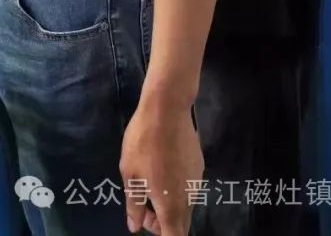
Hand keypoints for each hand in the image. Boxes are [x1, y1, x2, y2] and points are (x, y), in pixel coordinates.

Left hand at [120, 97, 200, 233]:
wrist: (167, 107)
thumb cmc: (144, 142)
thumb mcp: (130, 174)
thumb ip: (133, 204)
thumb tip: (135, 226)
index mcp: (171, 206)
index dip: (160, 235)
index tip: (145, 220)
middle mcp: (189, 198)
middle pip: (180, 225)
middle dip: (161, 222)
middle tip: (142, 201)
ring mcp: (197, 181)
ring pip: (185, 206)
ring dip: (168, 204)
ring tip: (149, 179)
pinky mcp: (199, 166)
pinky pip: (188, 188)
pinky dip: (175, 187)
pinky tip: (161, 164)